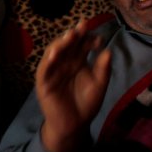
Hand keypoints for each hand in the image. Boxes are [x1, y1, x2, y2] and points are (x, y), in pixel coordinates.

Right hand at [36, 20, 111, 151]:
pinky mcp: (44, 81)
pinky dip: (48, 60)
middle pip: (68, 44)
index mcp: (78, 61)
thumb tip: (108, 51)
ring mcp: (53, 70)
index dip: (88, 38)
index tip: (98, 38)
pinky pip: (44, 68)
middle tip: (82, 26)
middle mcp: (65, 61)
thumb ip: (103, 70)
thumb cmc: (86, 103)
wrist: (75, 125)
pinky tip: (54, 54)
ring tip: (70, 36)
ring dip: (61, 43)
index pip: (82, 45)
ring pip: (54, 52)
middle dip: (75, 35)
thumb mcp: (99, 86)